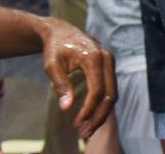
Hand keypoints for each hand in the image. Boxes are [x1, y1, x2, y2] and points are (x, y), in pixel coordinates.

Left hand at [39, 17, 116, 138]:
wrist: (60, 31)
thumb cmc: (54, 48)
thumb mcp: (52, 65)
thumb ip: (61, 85)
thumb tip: (66, 108)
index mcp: (93, 57)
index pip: (97, 90)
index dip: (88, 109)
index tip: (76, 123)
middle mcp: (106, 58)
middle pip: (110, 94)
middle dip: (98, 116)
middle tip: (84, 133)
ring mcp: (110, 61)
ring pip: (113, 93)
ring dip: (102, 113)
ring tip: (87, 129)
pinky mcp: (109, 65)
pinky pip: (110, 88)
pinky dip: (102, 104)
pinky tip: (91, 116)